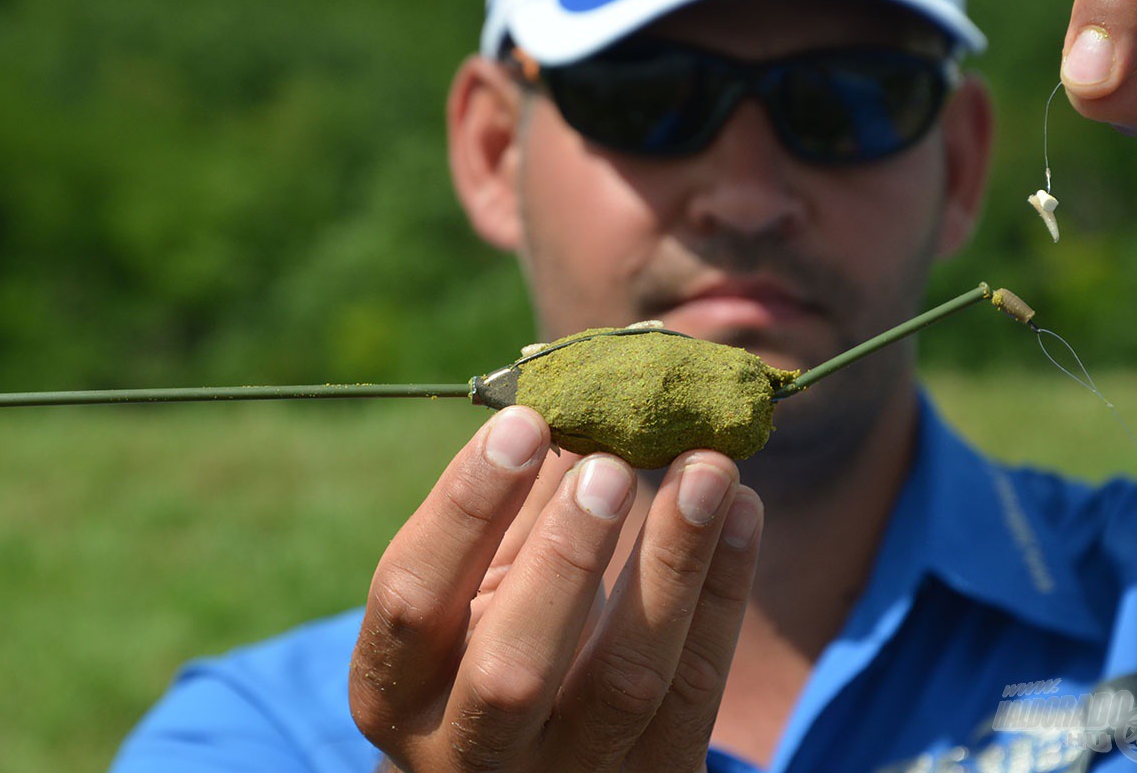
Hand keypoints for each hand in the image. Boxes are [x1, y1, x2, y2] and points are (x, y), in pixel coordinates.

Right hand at [349, 405, 763, 771]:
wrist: (540, 769)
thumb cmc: (495, 644)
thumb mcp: (476, 592)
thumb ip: (508, 515)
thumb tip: (567, 401)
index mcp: (394, 692)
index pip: (412, 600)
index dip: (465, 507)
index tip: (526, 421)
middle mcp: (467, 755)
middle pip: (512, 669)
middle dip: (566, 556)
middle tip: (611, 463)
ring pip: (625, 682)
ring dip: (671, 562)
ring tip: (707, 467)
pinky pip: (698, 688)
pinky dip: (726, 592)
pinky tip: (742, 512)